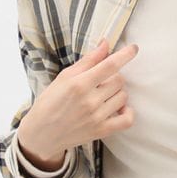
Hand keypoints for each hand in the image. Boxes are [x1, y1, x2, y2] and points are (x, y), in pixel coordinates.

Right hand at [17, 37, 138, 165]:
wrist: (42, 134)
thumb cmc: (50, 102)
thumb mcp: (64, 77)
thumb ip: (88, 60)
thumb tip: (106, 44)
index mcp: (79, 84)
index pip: (110, 65)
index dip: (125, 55)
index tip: (134, 48)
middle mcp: (90, 101)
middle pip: (119, 80)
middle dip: (114, 76)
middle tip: (101, 81)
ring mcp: (97, 117)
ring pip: (124, 96)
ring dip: (118, 92)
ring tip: (104, 95)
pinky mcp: (102, 131)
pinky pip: (127, 120)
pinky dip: (128, 112)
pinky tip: (118, 108)